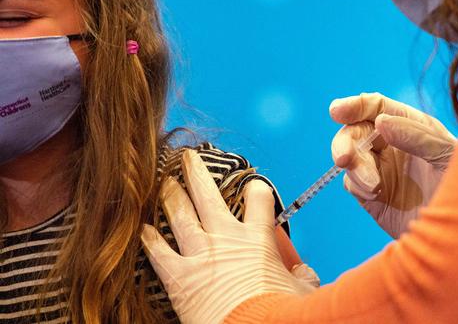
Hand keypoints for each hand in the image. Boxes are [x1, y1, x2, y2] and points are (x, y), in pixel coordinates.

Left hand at [141, 150, 313, 323]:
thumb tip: (303, 274)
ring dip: (170, 196)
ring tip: (163, 183)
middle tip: (186, 158)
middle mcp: (226, 239)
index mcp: (258, 238)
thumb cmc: (280, 313)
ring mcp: (200, 255)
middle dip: (196, 173)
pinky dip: (150, 240)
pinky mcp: (180, 277)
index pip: (259, 198)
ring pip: (180, 215)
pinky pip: (159, 252)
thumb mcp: (302, 291)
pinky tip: (144, 230)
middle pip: (208, 195)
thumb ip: (302, 277)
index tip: (252, 188)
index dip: (255, 189)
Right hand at [330, 93, 455, 237]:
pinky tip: (375, 194)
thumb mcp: (448, 156)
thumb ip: (416, 136)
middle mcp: (394, 145)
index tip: (337, 112)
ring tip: (373, 185)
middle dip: (346, 142)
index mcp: (412, 126)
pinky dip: (357, 184)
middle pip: (355, 131)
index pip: (377, 107)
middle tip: (345, 159)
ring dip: (354, 167)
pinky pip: (352, 182)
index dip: (355, 106)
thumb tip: (381, 122)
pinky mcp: (373, 196)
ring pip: (350, 157)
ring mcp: (381, 170)